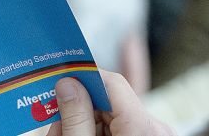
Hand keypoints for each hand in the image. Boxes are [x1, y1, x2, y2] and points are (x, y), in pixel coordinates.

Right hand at [45, 70, 174, 135]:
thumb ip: (75, 118)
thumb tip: (67, 83)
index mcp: (142, 128)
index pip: (111, 82)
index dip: (82, 77)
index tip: (57, 79)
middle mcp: (154, 128)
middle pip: (107, 101)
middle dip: (76, 111)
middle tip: (54, 127)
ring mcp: (154, 135)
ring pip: (110, 116)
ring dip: (83, 124)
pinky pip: (120, 127)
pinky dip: (97, 132)